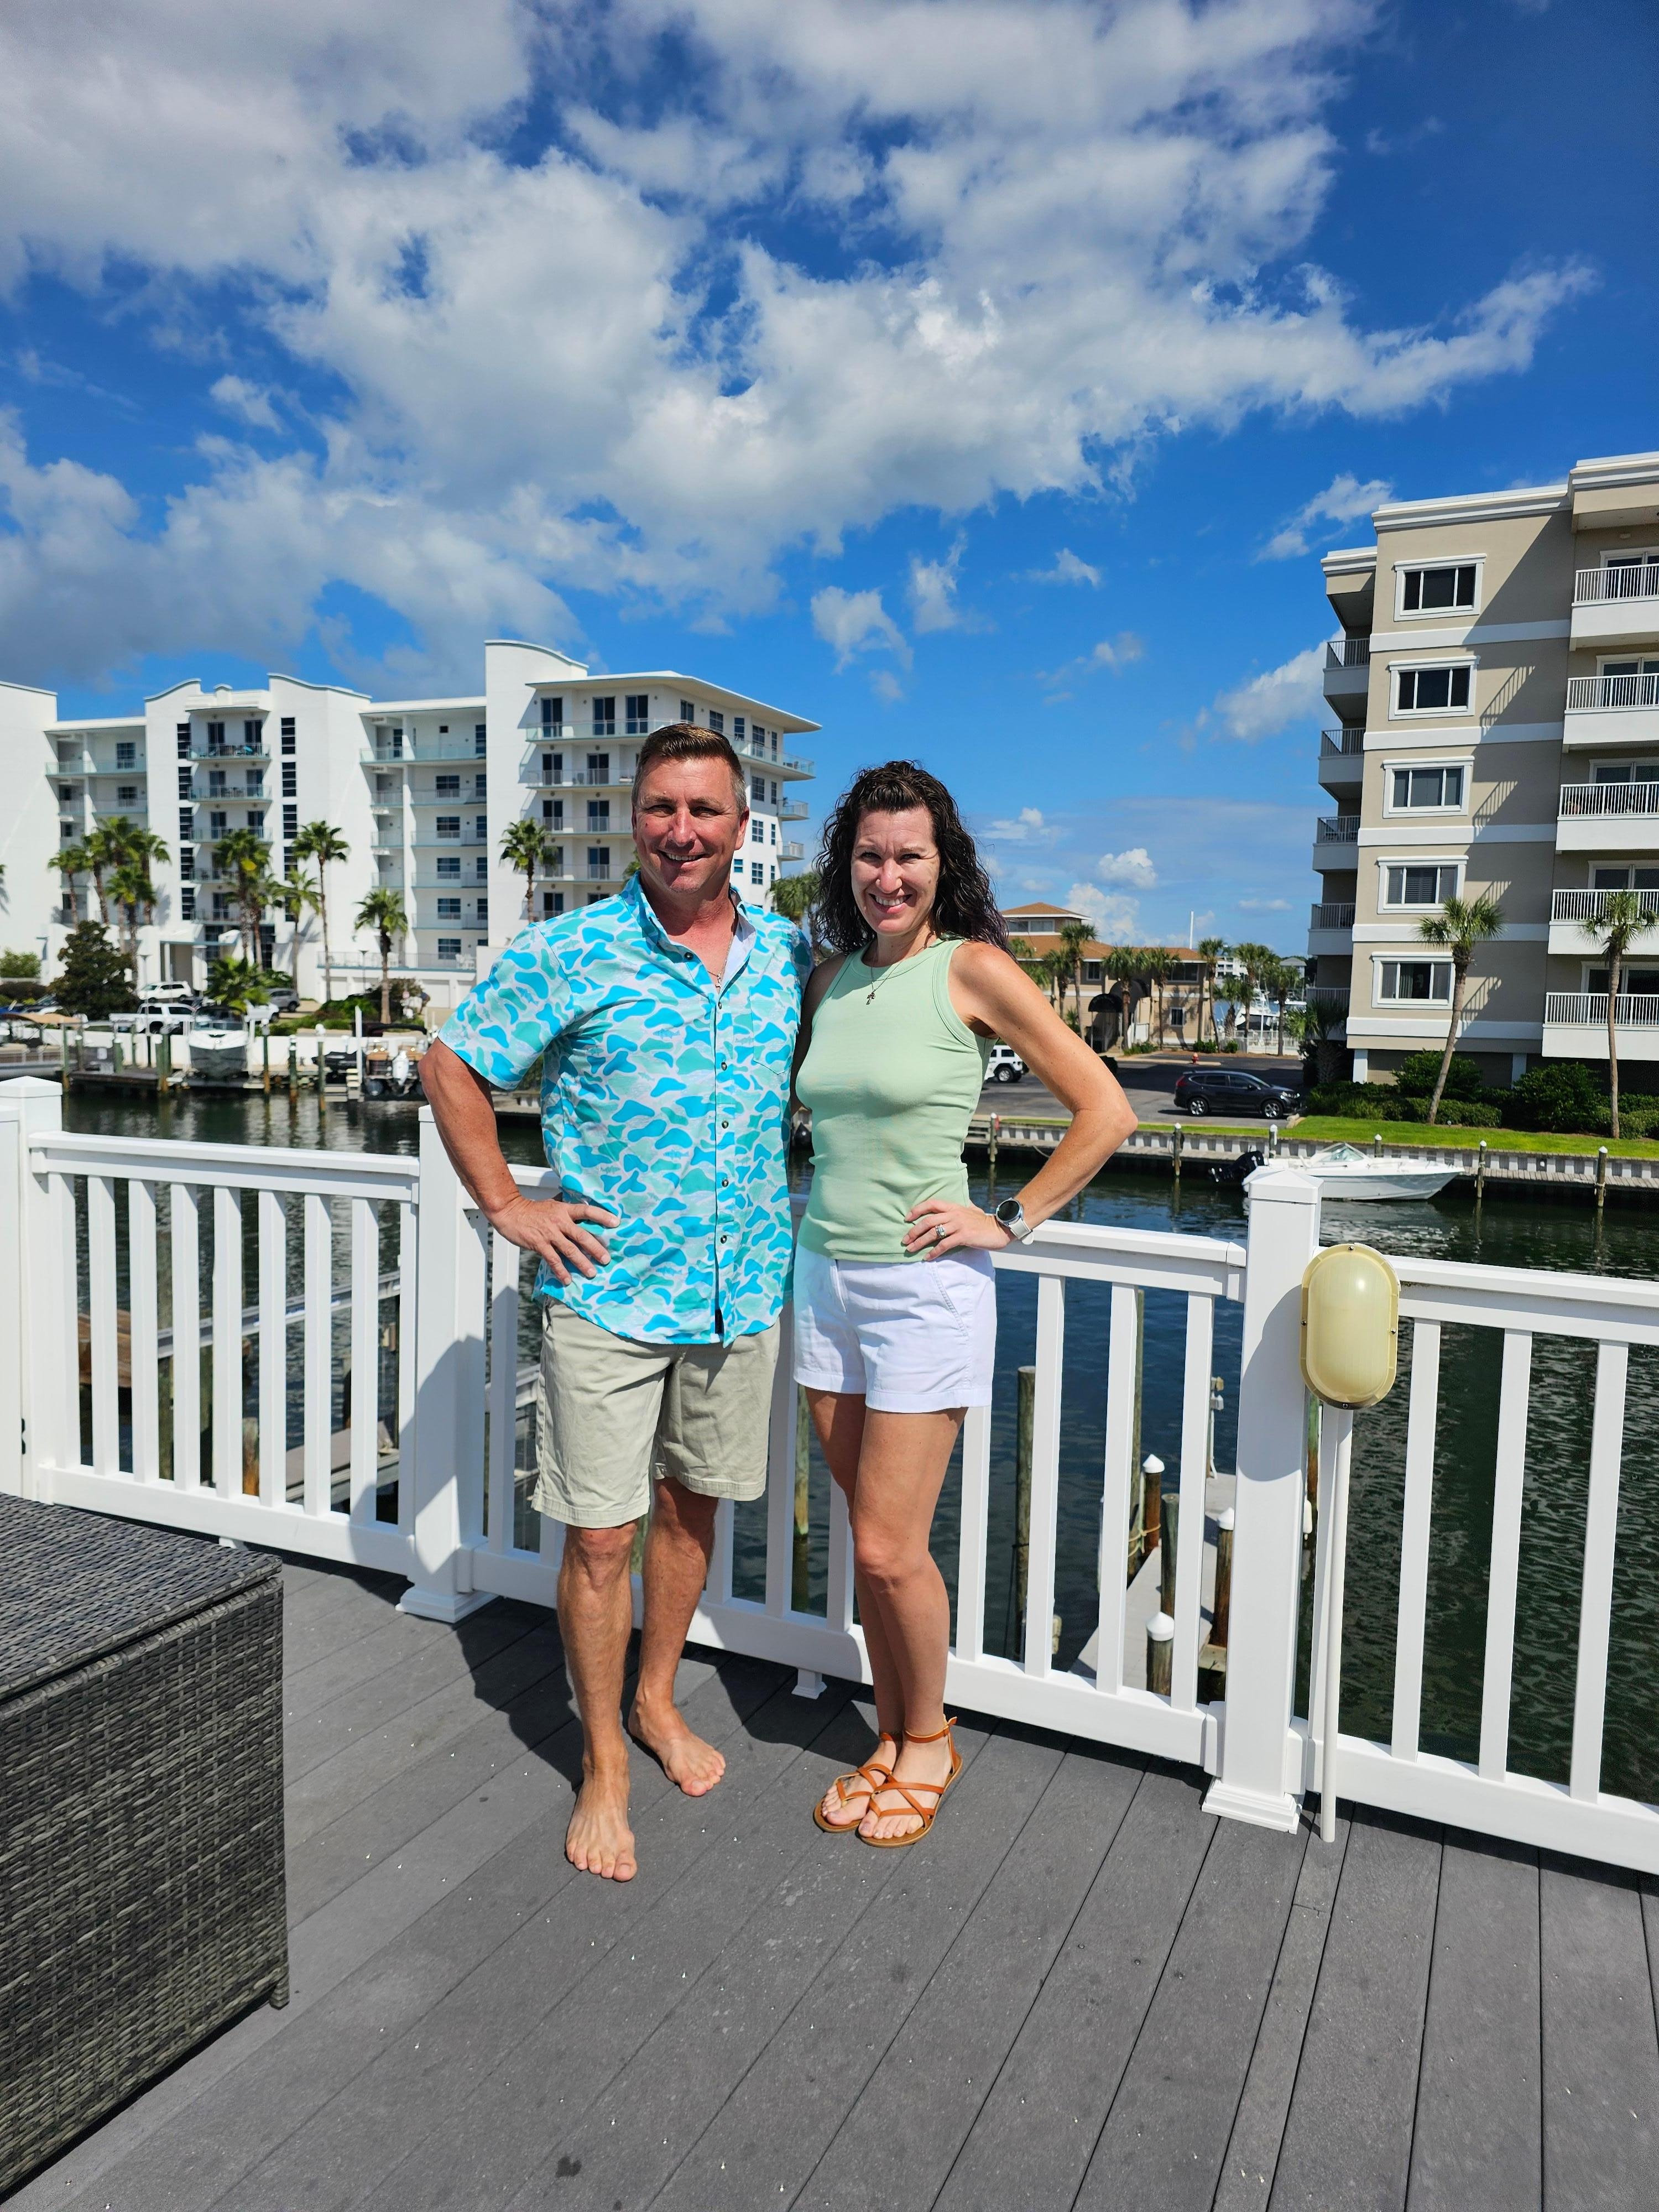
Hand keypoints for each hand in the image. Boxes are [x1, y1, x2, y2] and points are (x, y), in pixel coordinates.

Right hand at [484, 1192, 618, 1284]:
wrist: (510, 1212)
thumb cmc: (532, 1210)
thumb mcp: (553, 1205)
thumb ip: (567, 1211)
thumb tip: (583, 1214)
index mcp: (564, 1210)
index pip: (587, 1211)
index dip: (602, 1216)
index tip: (616, 1223)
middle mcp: (559, 1221)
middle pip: (582, 1235)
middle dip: (595, 1248)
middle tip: (606, 1259)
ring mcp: (549, 1233)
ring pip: (569, 1250)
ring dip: (581, 1262)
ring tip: (591, 1273)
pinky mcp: (539, 1244)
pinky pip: (553, 1259)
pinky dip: (561, 1270)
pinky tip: (567, 1279)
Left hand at [902, 1198, 1012, 1259]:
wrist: (1000, 1229)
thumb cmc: (984, 1222)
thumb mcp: (972, 1210)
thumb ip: (962, 1207)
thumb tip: (962, 1203)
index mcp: (953, 1207)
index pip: (931, 1203)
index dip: (917, 1210)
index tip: (907, 1218)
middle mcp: (954, 1214)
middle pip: (927, 1221)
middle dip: (913, 1231)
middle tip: (905, 1240)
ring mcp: (959, 1225)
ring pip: (933, 1233)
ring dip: (919, 1242)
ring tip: (910, 1250)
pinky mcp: (964, 1236)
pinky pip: (944, 1245)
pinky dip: (934, 1252)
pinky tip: (927, 1258)